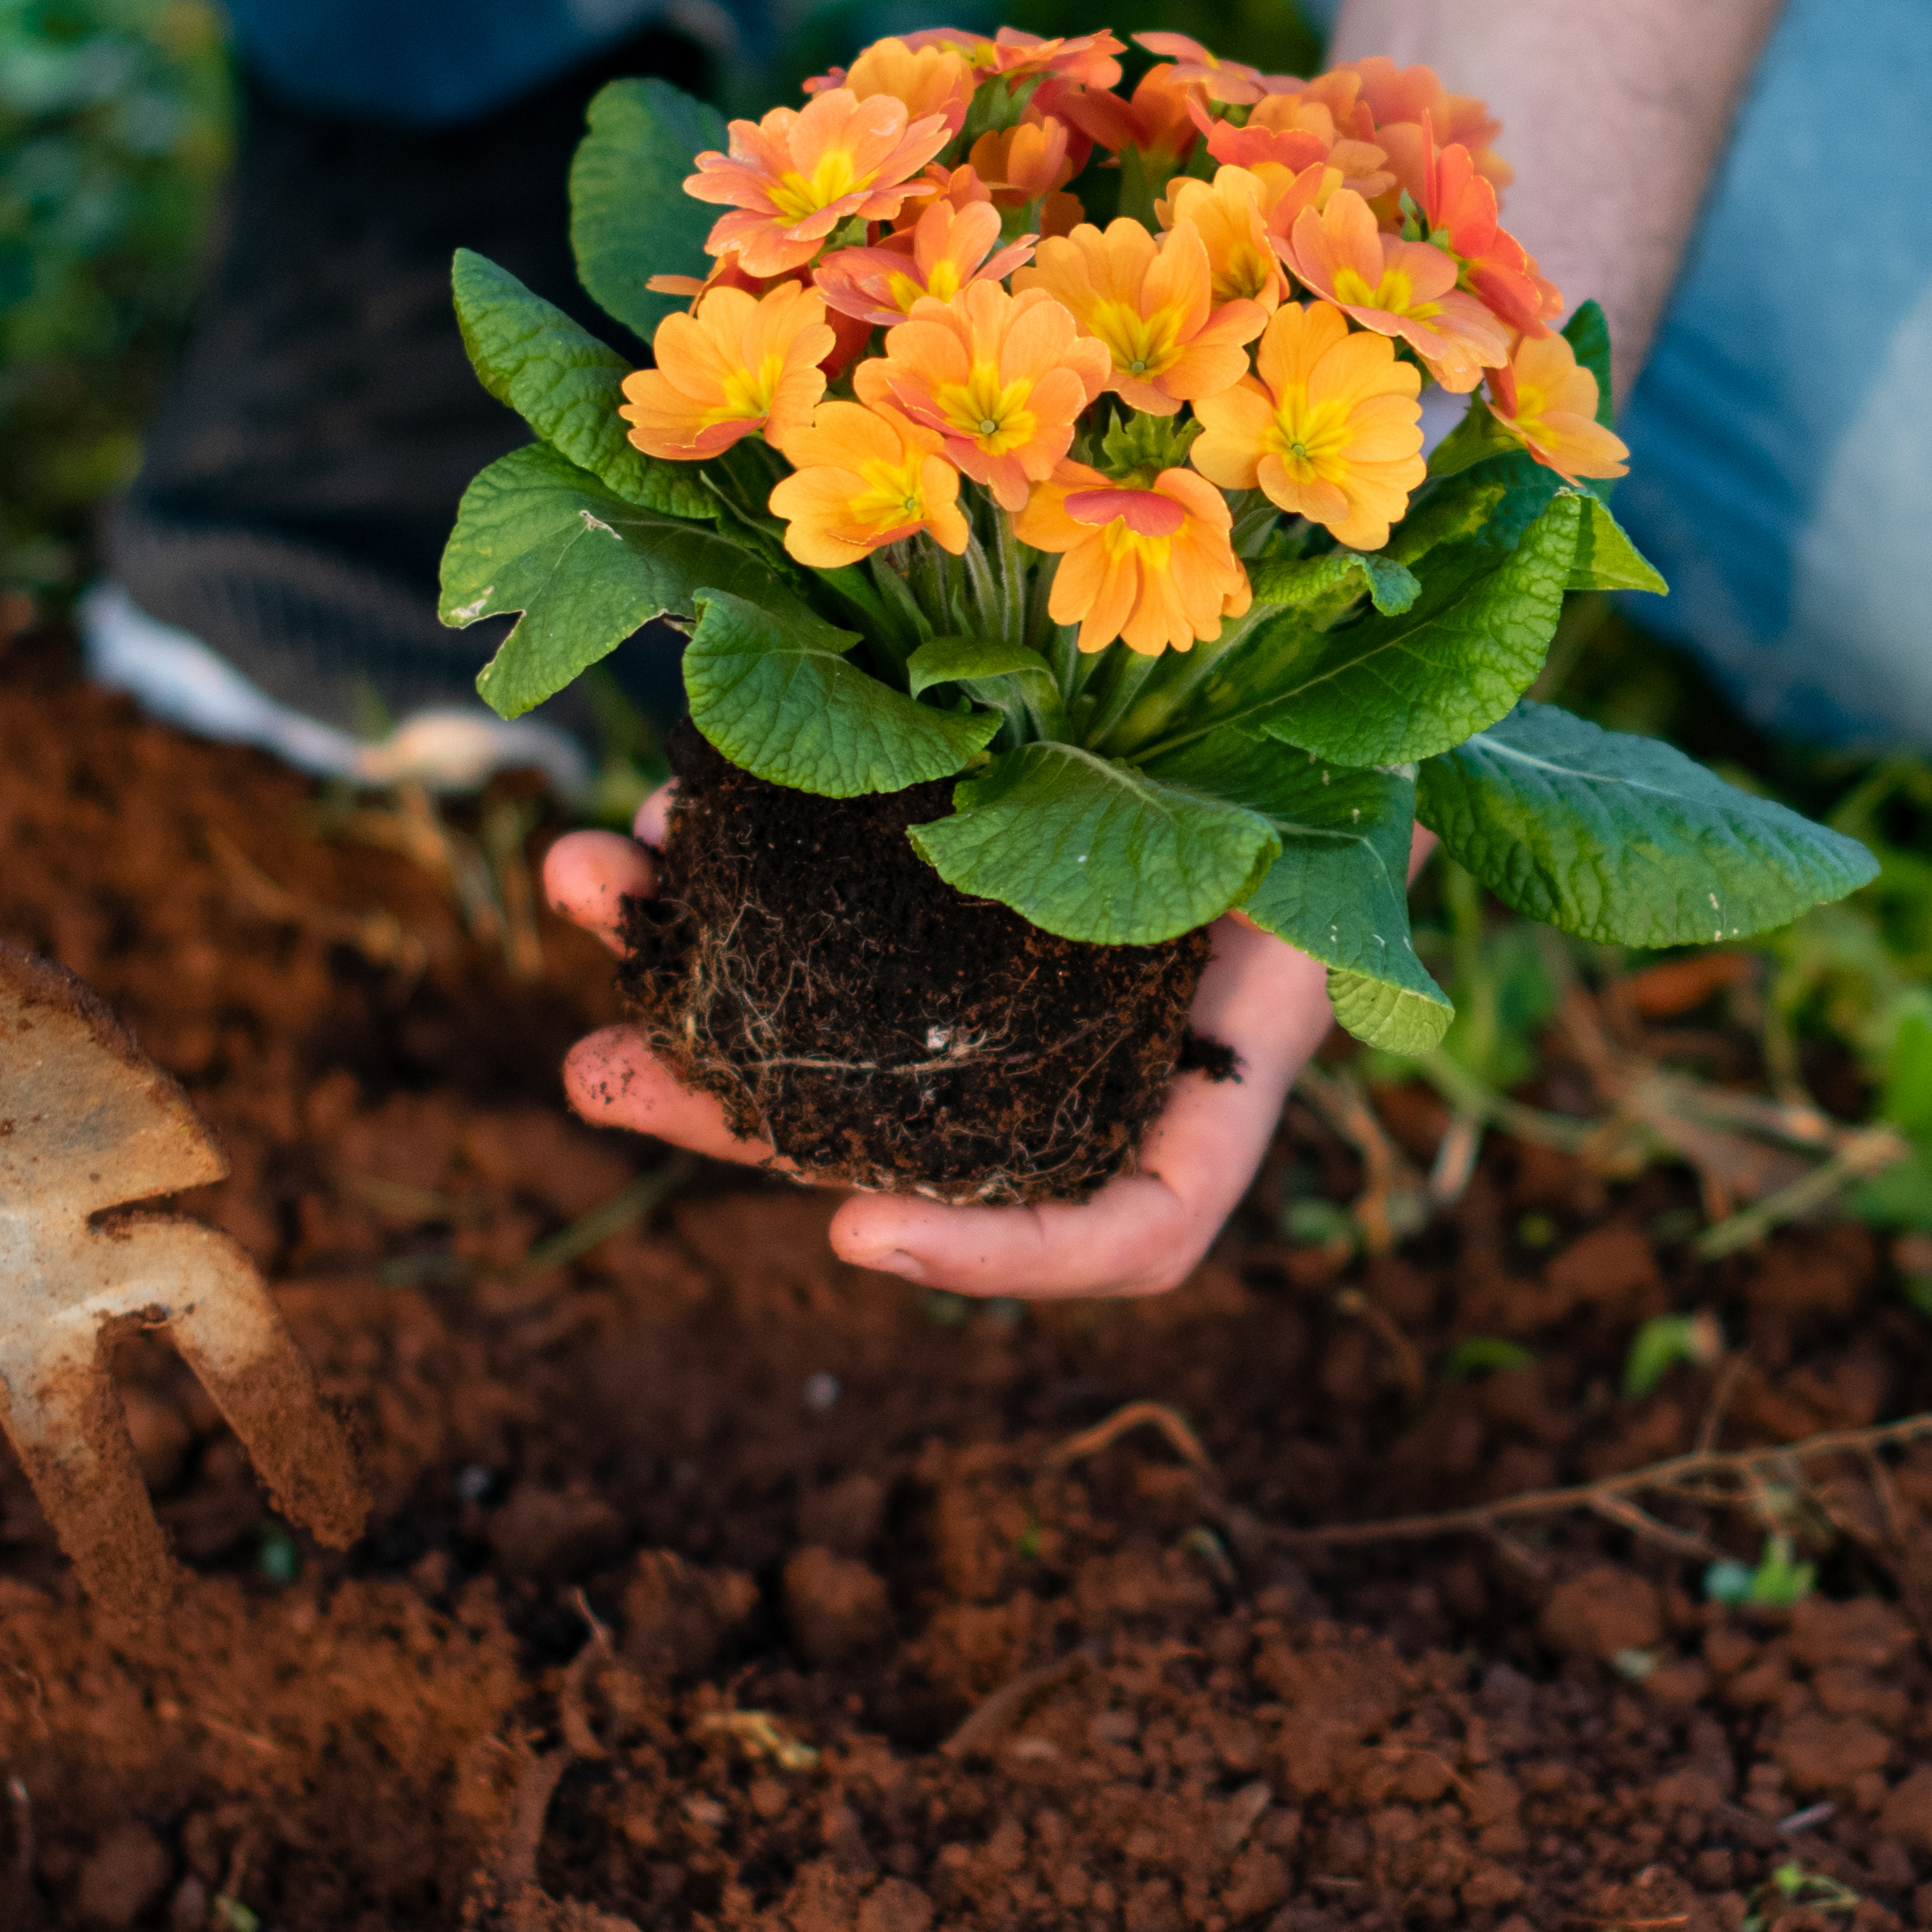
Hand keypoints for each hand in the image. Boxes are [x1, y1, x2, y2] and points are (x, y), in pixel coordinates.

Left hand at [537, 792, 1336, 1298]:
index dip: (986, 1255)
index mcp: (1200, 1087)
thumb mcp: (1350, 887)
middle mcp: (1077, 1049)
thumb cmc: (1355, 795)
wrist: (1338, 676)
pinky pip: (817, 878)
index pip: (1115, 1231)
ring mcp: (994, 958)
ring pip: (820, 994)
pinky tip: (658, 812)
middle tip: (592, 1074)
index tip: (853, 1232)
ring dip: (684, 948)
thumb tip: (1203, 960)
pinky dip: (736, 849)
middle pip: (898, 1125)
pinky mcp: (936, 852)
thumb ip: (1300, 951)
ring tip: (577, 883)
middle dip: (731, 1103)